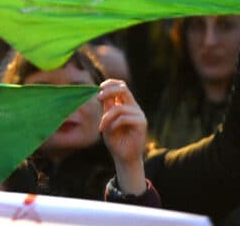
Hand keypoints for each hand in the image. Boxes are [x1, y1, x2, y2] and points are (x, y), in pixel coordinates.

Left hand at [99, 79, 146, 194]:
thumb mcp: (107, 119)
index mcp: (126, 104)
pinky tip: (110, 131)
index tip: (99, 88)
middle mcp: (134, 107)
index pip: (121, 86)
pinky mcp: (141, 123)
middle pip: (124, 88)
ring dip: (106, 117)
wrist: (123, 156)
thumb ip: (107, 107)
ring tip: (102, 127)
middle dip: (109, 91)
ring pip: (120, 107)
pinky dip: (113, 124)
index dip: (110, 83)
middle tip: (98, 98)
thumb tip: (101, 92)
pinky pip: (124, 118)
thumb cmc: (115, 139)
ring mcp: (139, 115)